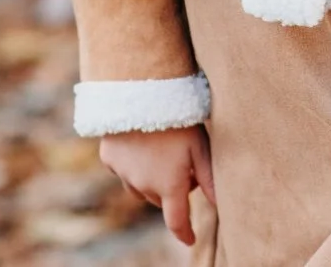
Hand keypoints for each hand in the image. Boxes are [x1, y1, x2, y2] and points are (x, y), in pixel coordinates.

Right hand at [99, 123, 215, 245]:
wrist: (140, 91)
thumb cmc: (178, 117)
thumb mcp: (200, 146)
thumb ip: (210, 179)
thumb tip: (221, 205)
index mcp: (169, 186)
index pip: (177, 222)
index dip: (185, 233)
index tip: (190, 238)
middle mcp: (144, 186)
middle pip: (159, 200)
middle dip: (170, 192)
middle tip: (183, 166)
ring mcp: (123, 174)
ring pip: (139, 188)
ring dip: (150, 181)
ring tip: (161, 153)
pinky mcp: (109, 159)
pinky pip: (122, 170)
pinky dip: (132, 164)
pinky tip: (140, 142)